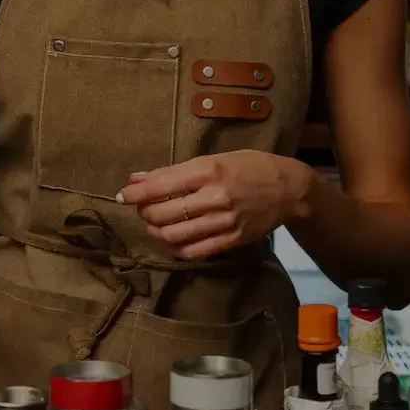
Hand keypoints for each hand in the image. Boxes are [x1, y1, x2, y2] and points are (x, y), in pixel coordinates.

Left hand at [116, 151, 311, 260]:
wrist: (288, 188)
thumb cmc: (247, 166)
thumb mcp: (212, 158)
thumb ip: (174, 171)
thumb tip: (138, 178)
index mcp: (208, 170)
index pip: (162, 185)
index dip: (136, 193)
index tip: (122, 196)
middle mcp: (215, 196)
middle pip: (164, 213)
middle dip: (145, 213)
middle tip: (142, 209)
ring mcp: (225, 221)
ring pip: (175, 235)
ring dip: (157, 231)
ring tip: (154, 224)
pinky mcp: (233, 240)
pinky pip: (196, 251)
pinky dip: (177, 248)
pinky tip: (174, 239)